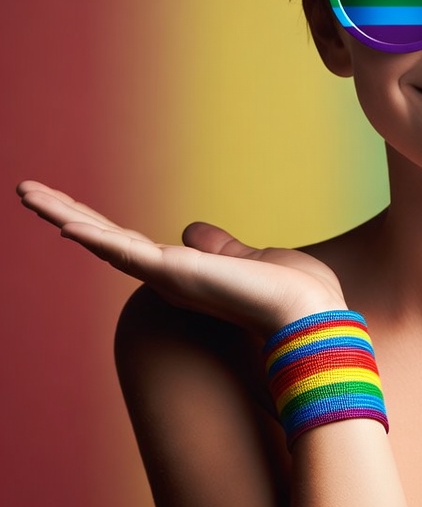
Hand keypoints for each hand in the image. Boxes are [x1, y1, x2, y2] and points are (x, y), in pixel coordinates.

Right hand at [17, 180, 346, 336]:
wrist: (309, 315)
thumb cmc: (290, 293)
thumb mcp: (248, 259)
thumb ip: (218, 249)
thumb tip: (193, 231)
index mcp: (185, 273)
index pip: (130, 244)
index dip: (98, 226)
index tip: (71, 210)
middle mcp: (167, 277)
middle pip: (105, 239)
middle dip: (66, 215)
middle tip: (29, 191)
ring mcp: (167, 276)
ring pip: (103, 240)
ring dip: (64, 215)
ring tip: (27, 191)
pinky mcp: (174, 273)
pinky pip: (124, 252)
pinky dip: (93, 236)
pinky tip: (63, 222)